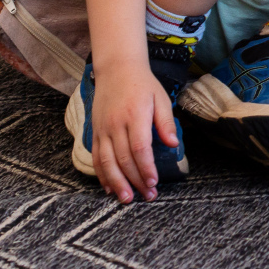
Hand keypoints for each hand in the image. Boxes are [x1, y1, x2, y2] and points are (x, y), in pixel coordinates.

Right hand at [87, 62, 177, 202]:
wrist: (116, 70)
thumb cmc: (143, 85)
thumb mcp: (161, 98)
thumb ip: (165, 122)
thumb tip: (173, 144)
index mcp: (135, 115)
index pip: (139, 148)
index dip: (145, 167)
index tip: (153, 182)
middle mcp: (115, 125)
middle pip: (123, 159)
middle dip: (135, 180)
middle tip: (146, 196)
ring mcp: (102, 129)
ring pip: (106, 162)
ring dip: (116, 183)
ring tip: (127, 198)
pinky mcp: (95, 132)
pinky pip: (96, 157)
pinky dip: (101, 174)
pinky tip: (109, 187)